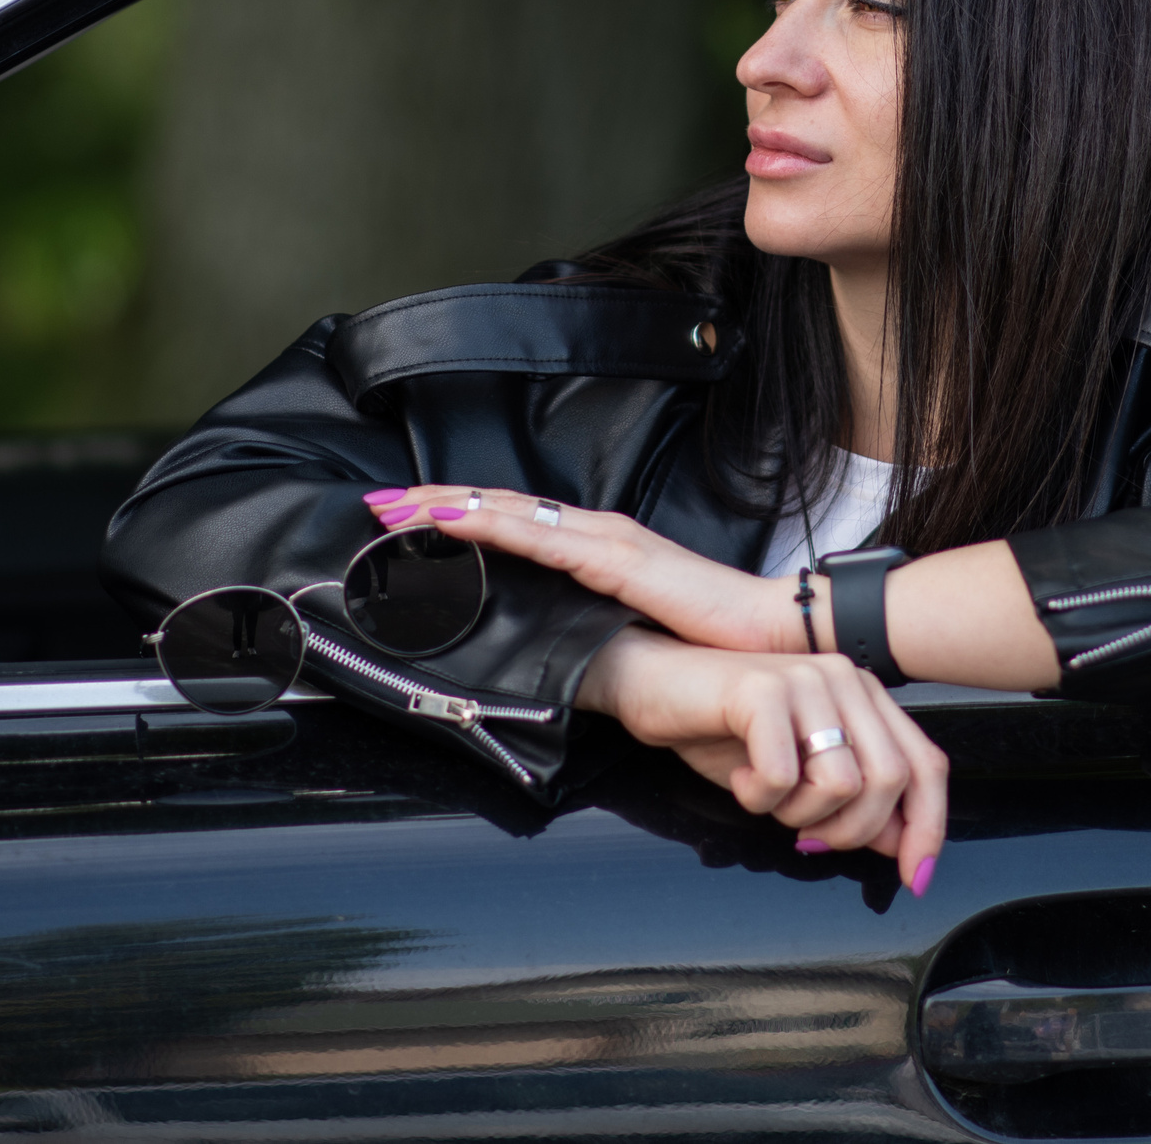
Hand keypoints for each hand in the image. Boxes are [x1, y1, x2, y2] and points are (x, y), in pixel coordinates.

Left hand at [366, 485, 1060, 691]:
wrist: (773, 636)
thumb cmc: (712, 638)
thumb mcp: (637, 631)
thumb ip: (599, 627)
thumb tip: (560, 644)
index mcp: (596, 550)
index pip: (515, 528)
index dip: (459, 521)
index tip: (406, 521)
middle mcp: (593, 534)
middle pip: (498, 512)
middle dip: (434, 505)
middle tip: (377, 506)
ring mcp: (602, 541)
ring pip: (506, 515)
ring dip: (447, 509)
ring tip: (396, 510)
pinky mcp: (613, 558)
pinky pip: (535, 536)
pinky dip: (487, 526)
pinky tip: (451, 523)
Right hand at [577, 627, 942, 894]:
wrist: (649, 682)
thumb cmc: (720, 729)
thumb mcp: (796, 776)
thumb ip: (852, 802)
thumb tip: (902, 846)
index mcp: (863, 695)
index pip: (925, 765)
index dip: (928, 828)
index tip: (914, 877)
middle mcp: (845, 678)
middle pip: (890, 781)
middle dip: (850, 831)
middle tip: (804, 836)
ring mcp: (806, 679)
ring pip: (842, 784)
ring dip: (797, 812)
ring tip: (764, 793)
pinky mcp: (763, 690)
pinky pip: (784, 776)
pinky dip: (759, 796)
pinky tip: (739, 776)